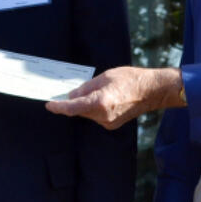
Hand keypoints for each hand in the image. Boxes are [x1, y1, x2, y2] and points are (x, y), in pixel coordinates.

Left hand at [46, 66, 183, 129]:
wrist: (152, 91)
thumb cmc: (130, 79)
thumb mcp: (104, 77)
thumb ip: (86, 88)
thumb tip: (72, 96)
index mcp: (99, 102)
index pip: (72, 108)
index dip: (58, 107)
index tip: (49, 105)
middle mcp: (102, 115)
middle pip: (79, 110)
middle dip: (73, 102)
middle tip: (71, 91)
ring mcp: (107, 122)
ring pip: (87, 113)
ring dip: (85, 104)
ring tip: (98, 91)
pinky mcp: (112, 124)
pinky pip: (96, 116)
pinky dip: (94, 108)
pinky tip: (104, 98)